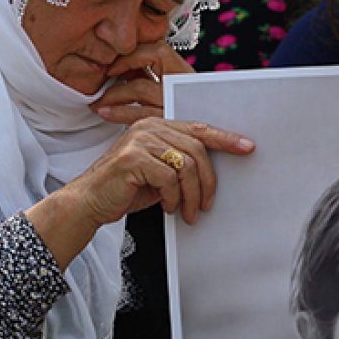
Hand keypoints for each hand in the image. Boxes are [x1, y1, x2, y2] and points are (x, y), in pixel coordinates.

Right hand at [66, 117, 253, 225]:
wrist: (91, 202)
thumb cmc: (127, 190)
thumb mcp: (160, 174)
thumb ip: (182, 164)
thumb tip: (214, 173)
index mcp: (158, 126)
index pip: (199, 129)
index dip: (226, 138)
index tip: (248, 147)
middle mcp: (149, 127)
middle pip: (197, 149)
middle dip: (207, 182)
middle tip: (206, 205)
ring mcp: (140, 140)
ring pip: (186, 165)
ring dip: (191, 195)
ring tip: (187, 212)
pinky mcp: (132, 158)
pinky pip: (168, 178)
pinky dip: (172, 198)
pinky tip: (166, 207)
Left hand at [91, 42, 194, 123]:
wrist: (215, 139)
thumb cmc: (194, 117)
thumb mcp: (181, 93)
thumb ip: (160, 79)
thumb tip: (128, 71)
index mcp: (186, 74)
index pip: (158, 50)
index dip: (133, 54)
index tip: (115, 64)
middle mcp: (182, 86)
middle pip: (146, 66)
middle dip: (117, 72)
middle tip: (100, 81)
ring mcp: (177, 104)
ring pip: (138, 88)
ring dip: (112, 94)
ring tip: (98, 102)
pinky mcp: (170, 122)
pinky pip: (138, 114)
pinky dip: (118, 112)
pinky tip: (106, 112)